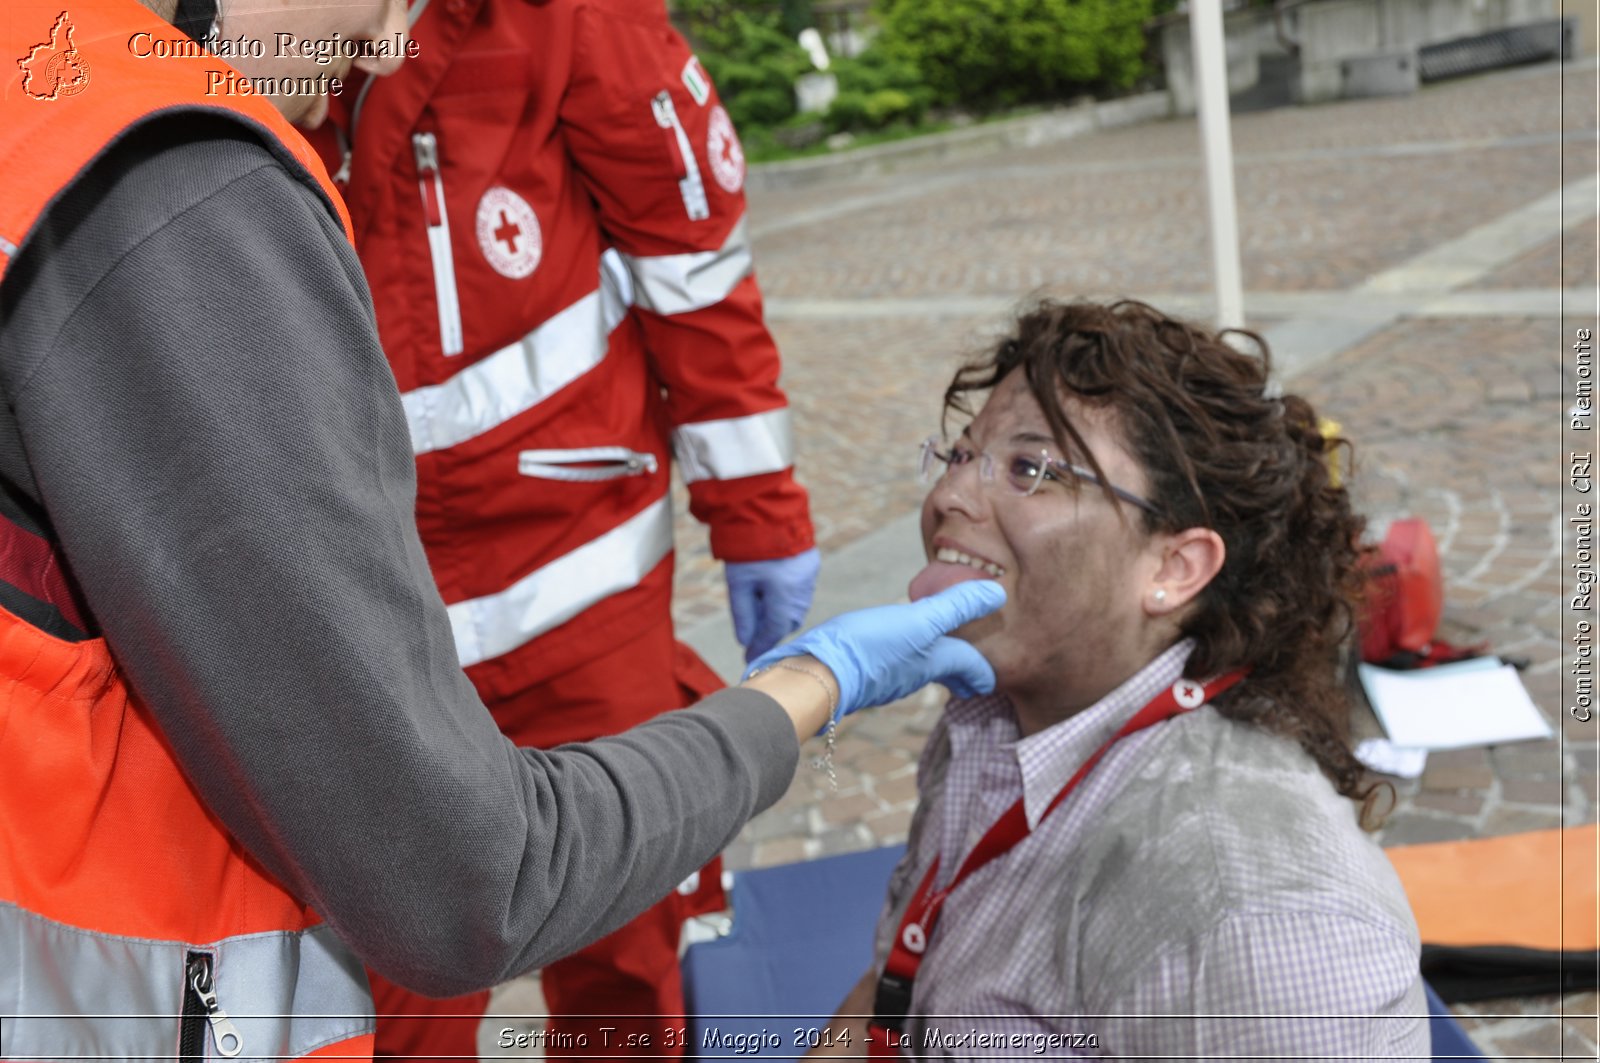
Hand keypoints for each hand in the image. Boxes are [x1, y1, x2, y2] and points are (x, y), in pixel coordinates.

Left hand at [725, 547, 821, 662]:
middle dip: (771, 628)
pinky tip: (773, 589)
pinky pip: (801, 591)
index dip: (760, 646)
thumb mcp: (738, 583)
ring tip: (760, 607)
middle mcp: (801, 590)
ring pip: (796, 607)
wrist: (765, 511)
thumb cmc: (747, 548)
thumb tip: (745, 640)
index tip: (750, 659)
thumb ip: (743, 614)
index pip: (772, 631)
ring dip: (780, 612)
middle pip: (787, 621)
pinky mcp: (811, 564)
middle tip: (753, 634)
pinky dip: (788, 596)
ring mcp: (809, 577)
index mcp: (783, 596)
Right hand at [745, 580, 1004, 716]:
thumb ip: (955, 607)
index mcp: (930, 662)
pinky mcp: (859, 674)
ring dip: (929, 664)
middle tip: (967, 679)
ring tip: (930, 656)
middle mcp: (910, 675)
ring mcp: (884, 678)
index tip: (990, 680)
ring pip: (916, 670)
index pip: (967, 667)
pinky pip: (889, 667)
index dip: (981, 672)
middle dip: (957, 673)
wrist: (815, 676)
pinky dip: (899, 660)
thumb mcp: (918, 621)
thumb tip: (997, 594)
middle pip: (942, 673)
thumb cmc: (869, 647)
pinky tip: (886, 651)